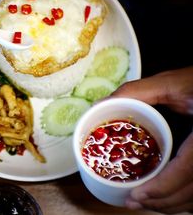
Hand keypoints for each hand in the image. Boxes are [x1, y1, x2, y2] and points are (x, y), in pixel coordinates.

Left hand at [110, 66, 192, 213]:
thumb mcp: (173, 83)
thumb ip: (138, 91)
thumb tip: (101, 104)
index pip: (187, 170)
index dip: (162, 188)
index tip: (136, 195)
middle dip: (161, 201)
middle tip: (133, 201)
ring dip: (172, 204)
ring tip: (145, 202)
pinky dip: (185, 199)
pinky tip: (168, 196)